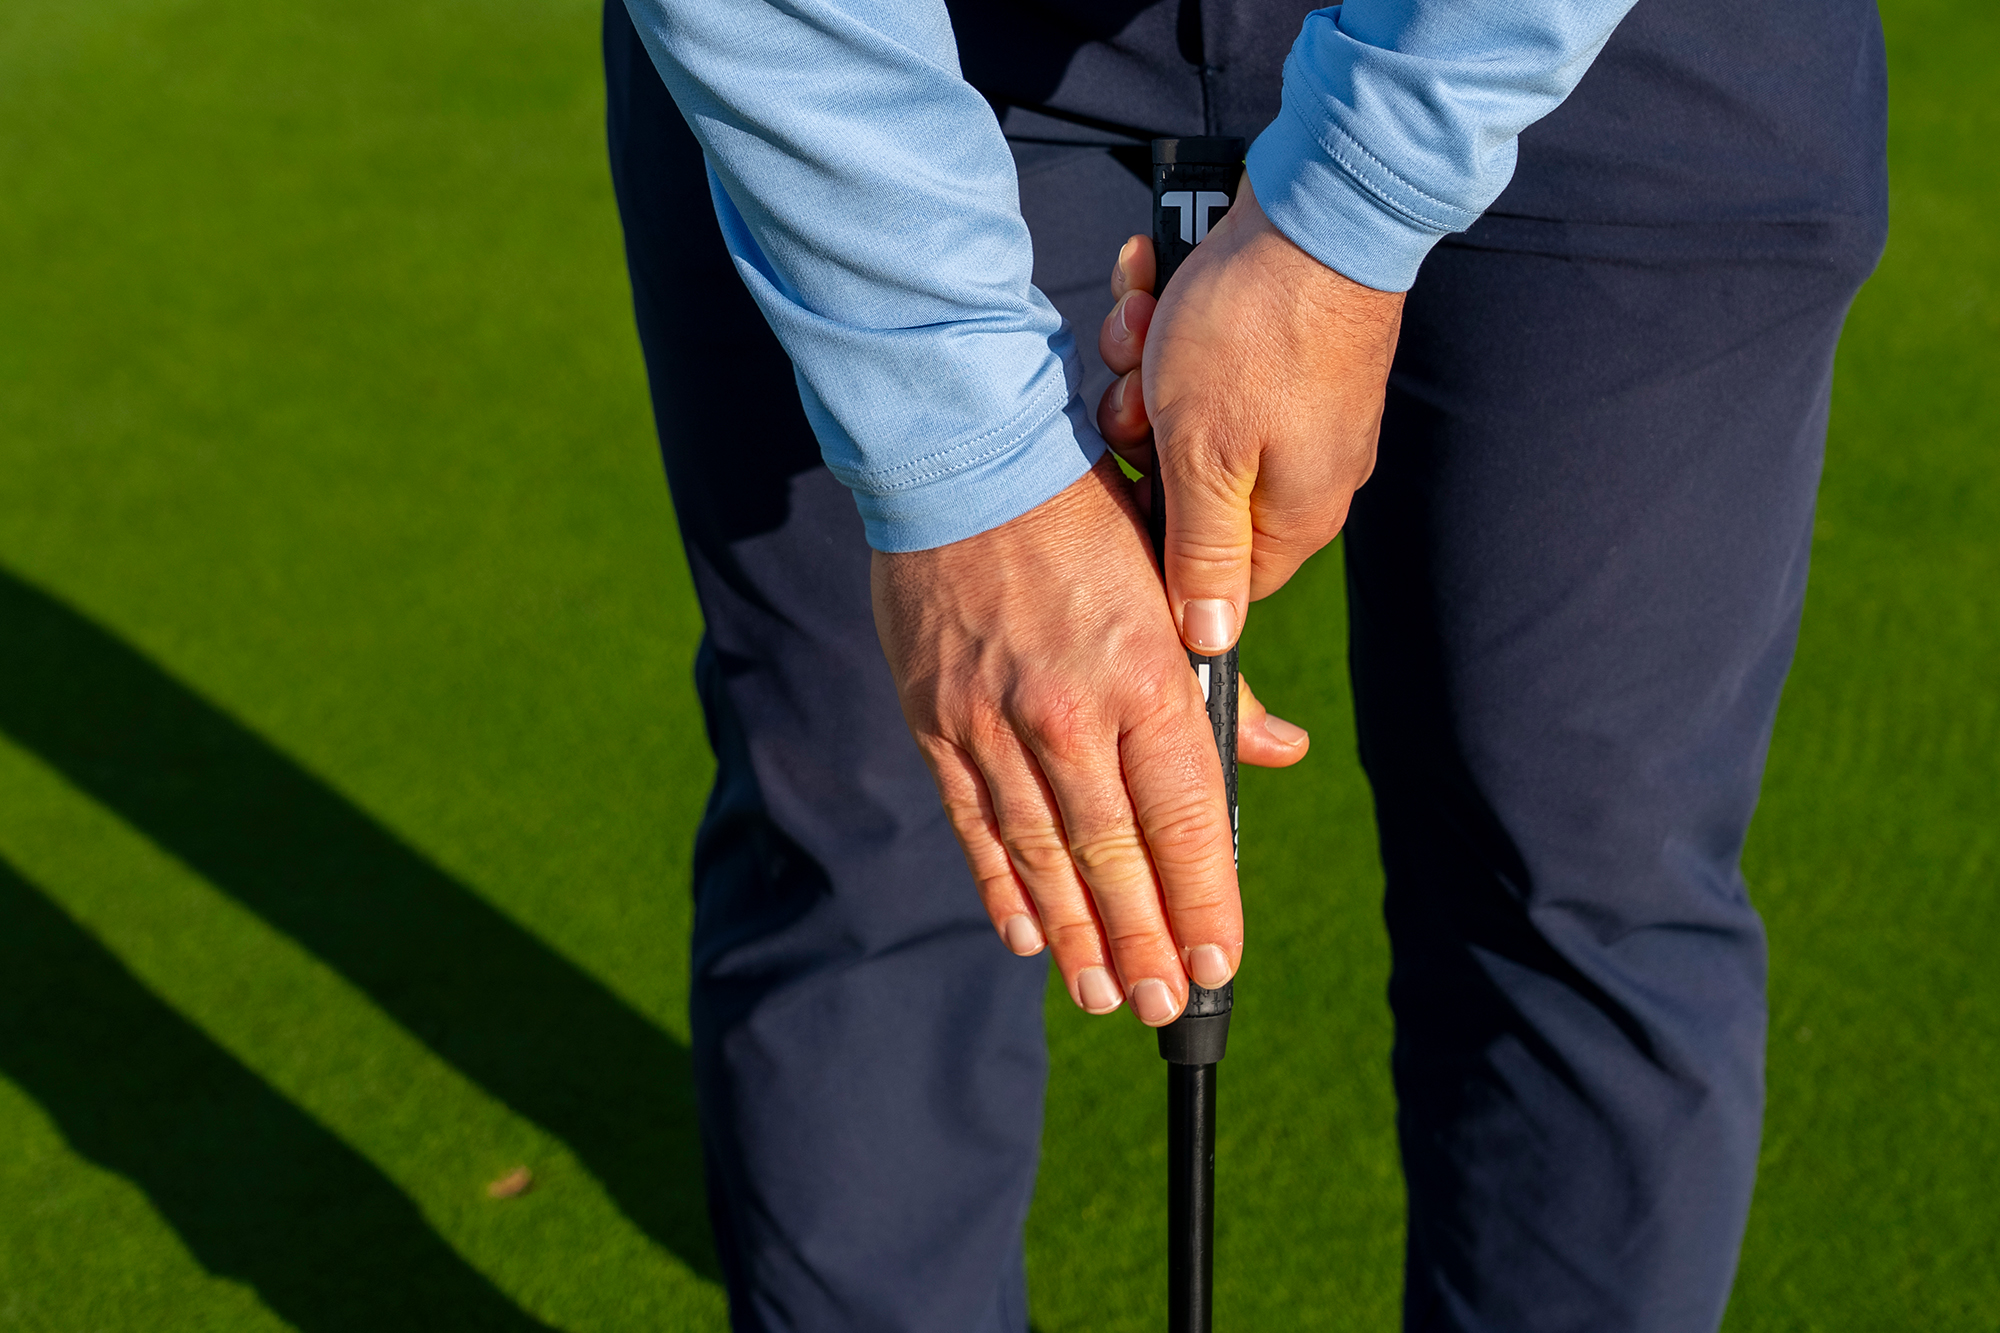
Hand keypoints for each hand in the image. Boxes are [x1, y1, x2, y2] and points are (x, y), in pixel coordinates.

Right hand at [874, 455, 1245, 1026]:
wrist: (964, 462)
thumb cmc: (1088, 520)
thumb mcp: (1172, 587)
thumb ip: (1221, 686)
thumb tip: (1280, 753)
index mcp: (1145, 677)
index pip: (1184, 817)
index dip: (1202, 899)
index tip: (1217, 962)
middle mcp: (1070, 714)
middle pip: (1114, 856)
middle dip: (1142, 940)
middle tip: (1161, 1005)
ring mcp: (995, 724)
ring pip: (1043, 855)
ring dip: (1076, 933)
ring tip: (1099, 993)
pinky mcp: (939, 722)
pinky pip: (975, 825)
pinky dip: (1001, 886)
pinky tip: (1026, 935)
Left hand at [1096, 176, 1404, 653]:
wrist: (1317, 203)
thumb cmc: (1256, 335)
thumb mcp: (1205, 460)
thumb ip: (1201, 556)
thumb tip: (1207, 645)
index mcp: (1292, 520)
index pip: (1205, 577)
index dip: (1150, 531)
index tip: (1127, 480)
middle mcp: (1301, 473)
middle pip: (1183, 489)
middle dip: (1139, 430)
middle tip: (1134, 387)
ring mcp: (1293, 409)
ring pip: (1179, 414)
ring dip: (1141, 367)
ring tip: (1146, 319)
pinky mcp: (1278, 352)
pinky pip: (1200, 358)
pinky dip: (1164, 322)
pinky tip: (1154, 284)